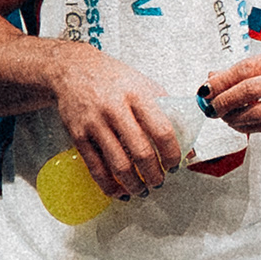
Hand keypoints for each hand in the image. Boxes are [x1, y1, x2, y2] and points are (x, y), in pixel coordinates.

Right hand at [50, 45, 184, 198]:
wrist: (72, 69)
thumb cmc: (112, 78)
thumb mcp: (144, 85)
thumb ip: (167, 112)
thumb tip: (188, 145)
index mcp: (137, 95)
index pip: (162, 130)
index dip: (171, 154)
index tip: (174, 164)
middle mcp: (115, 109)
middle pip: (141, 152)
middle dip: (154, 175)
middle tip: (160, 181)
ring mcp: (95, 123)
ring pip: (119, 165)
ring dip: (135, 184)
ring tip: (143, 189)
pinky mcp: (78, 135)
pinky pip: (95, 168)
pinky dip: (110, 185)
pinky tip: (120, 190)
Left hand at [204, 43, 260, 136]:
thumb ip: (256, 66)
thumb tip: (215, 75)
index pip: (247, 67)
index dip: (222, 80)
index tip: (205, 88)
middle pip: (250, 89)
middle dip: (224, 100)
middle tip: (210, 107)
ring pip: (259, 112)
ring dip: (235, 117)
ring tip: (224, 118)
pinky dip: (252, 127)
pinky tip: (242, 125)